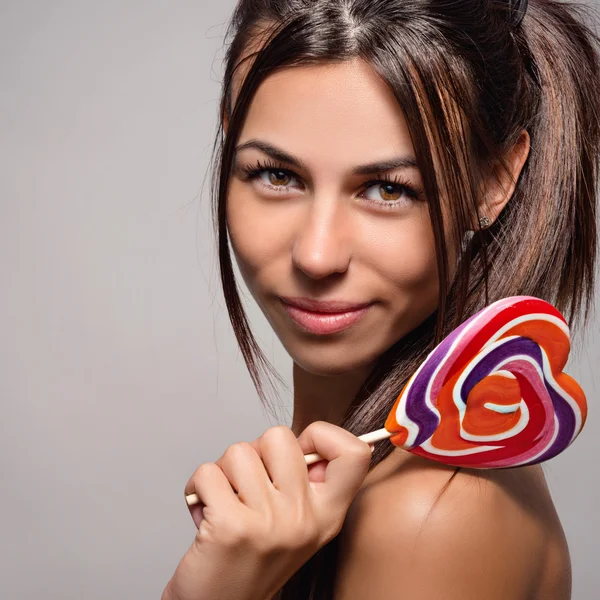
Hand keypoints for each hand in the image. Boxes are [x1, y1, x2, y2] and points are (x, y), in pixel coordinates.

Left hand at [162, 422, 372, 599]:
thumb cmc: (252, 558)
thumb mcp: (297, 523)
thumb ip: (306, 481)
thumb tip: (307, 439)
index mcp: (328, 513)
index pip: (355, 452)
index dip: (323, 435)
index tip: (300, 450)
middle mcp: (305, 518)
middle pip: (279, 435)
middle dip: (255, 452)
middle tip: (249, 484)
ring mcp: (270, 523)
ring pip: (238, 451)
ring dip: (222, 472)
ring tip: (225, 502)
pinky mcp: (231, 527)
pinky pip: (207, 472)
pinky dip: (196, 487)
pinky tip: (204, 511)